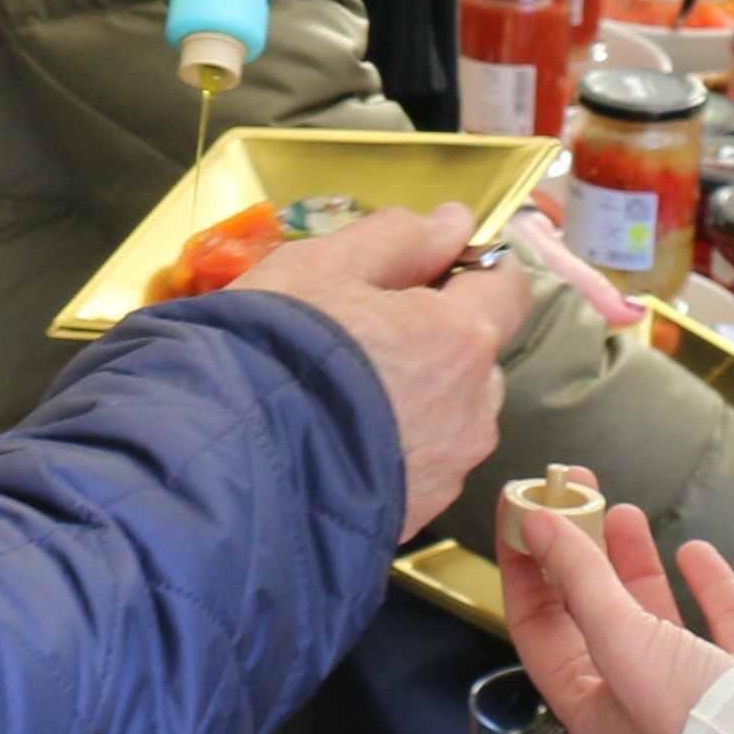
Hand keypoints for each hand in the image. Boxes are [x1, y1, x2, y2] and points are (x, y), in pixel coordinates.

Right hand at [235, 202, 529, 540]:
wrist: (227, 464)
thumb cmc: (275, 356)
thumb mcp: (323, 267)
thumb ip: (399, 238)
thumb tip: (451, 222)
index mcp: (461, 338)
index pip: (507, 287)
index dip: (472, 267)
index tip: (429, 266)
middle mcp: (471, 409)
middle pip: (475, 354)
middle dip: (433, 337)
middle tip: (362, 331)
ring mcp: (446, 469)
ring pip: (450, 414)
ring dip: (415, 396)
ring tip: (342, 392)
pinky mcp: (415, 512)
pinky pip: (419, 464)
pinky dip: (392, 446)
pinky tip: (337, 434)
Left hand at [501, 486, 733, 733]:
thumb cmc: (690, 716)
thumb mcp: (618, 639)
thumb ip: (579, 578)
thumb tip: (539, 525)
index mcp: (590, 703)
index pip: (538, 625)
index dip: (524, 567)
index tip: (519, 514)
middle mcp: (636, 695)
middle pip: (592, 610)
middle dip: (579, 551)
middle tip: (573, 493)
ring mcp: (693, 683)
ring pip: (652, 611)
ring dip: (633, 560)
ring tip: (620, 510)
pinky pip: (720, 618)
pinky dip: (707, 584)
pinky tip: (695, 552)